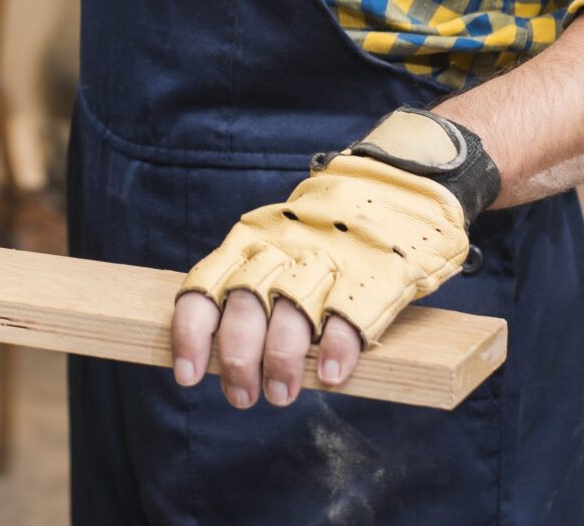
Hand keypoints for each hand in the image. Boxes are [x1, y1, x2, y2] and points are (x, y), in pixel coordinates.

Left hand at [173, 116, 473, 409]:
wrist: (396, 186)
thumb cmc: (325, 234)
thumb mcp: (276, 246)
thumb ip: (252, 289)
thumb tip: (222, 358)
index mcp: (250, 243)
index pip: (206, 287)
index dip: (192, 334)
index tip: (187, 375)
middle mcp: (282, 249)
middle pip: (245, 305)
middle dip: (238, 359)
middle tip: (243, 397)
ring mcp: (328, 259)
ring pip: (290, 311)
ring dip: (282, 359)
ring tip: (282, 393)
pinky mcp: (374, 271)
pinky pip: (348, 313)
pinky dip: (336, 346)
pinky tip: (328, 372)